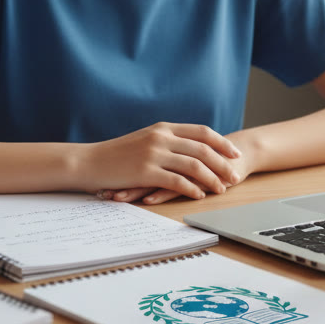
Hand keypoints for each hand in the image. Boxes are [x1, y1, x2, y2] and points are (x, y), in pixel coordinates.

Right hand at [81, 122, 241, 200]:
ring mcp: (154, 154)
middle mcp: (161, 137)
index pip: (202, 132)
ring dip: (211, 178)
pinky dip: (191, 189)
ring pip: (193, 165)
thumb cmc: (117, 154)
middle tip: (235, 176)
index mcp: (164, 128)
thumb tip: (190, 148)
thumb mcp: (145, 139)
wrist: (89, 161)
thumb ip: (167, 140)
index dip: (221, 143)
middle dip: (222, 163)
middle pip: (202, 149)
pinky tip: (199, 195)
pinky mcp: (145, 172)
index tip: (235, 153)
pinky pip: (176, 181)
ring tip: (221, 188)